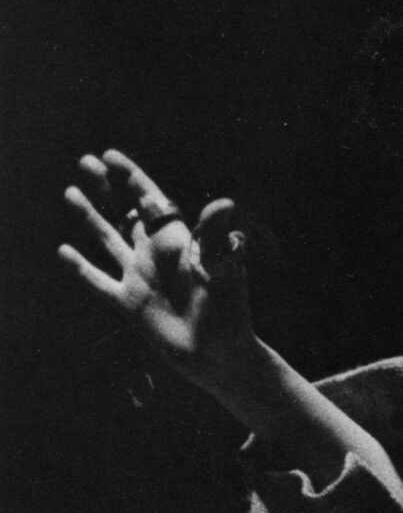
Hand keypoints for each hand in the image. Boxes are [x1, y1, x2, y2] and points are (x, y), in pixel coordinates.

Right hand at [59, 149, 261, 400]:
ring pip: (109, 239)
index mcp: (177, 241)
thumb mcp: (222, 269)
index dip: (131, 177)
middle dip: (107, 187)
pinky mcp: (130, 304)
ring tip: (71, 192)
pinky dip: (82, 269)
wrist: (221, 357)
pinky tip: (63, 251)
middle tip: (85, 161)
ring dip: (91, 216)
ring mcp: (141, 278)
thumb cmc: (228, 312)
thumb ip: (214, 237)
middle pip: (127, 212)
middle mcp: (156, 255)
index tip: (109, 156)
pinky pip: (99, 282)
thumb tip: (225, 204)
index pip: (151, 200)